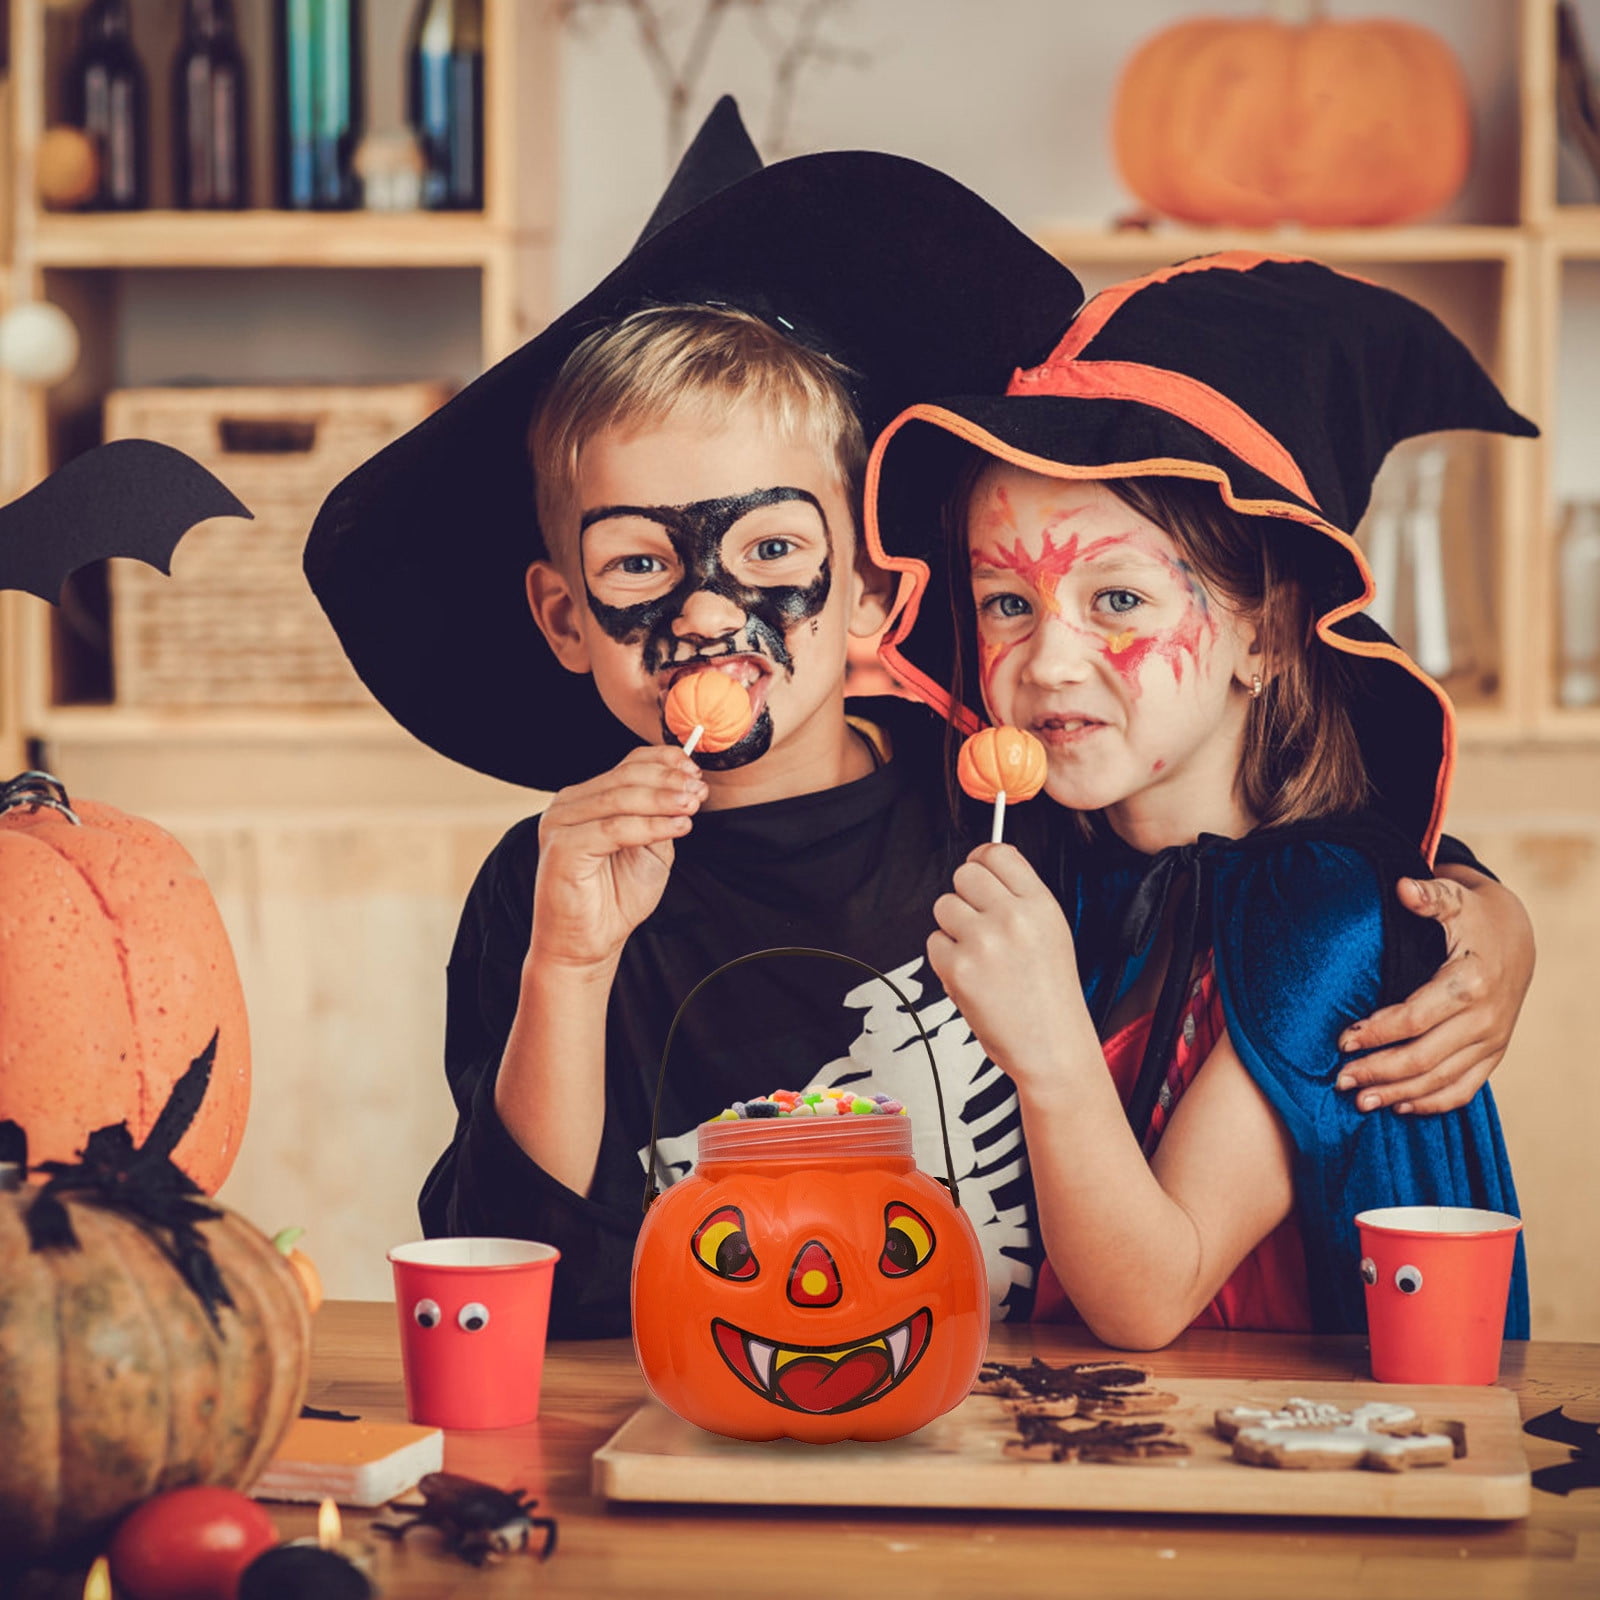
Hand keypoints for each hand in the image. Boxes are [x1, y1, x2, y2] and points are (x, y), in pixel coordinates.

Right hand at [529, 745, 707, 972]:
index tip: (697, 773)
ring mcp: (561, 823)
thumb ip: (661, 816)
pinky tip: (678, 828)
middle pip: (625, 777)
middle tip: (698, 791)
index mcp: (587, 798)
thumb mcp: (650, 848)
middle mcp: (568, 804)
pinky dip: (650, 826)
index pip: (628, 764)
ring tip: (692, 807)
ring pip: (620, 799)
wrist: (589, 942)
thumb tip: (688, 785)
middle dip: (669, 781)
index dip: (665, 763)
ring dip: (663, 800)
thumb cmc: (616, 897)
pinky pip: (613, 828)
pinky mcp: (562, 847)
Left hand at [926, 843, 1093, 1091]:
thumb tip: (982, 866)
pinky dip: (945, 959)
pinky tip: (971, 977)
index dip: (981, 861)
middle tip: (977, 923)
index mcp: (1040, 904)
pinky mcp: (958, 969)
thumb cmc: (1051, 993)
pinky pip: (933, 942)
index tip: (979, 874)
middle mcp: (1012, 917)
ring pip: (944, 906)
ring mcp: (983, 942)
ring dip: (952, 928)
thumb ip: (1020, 897)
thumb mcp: (1053, 931)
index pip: (997, 853)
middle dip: (965, 896)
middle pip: (963, 874)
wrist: (1052, 1046)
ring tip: (978, 955)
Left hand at [1336, 870, 1534, 1114]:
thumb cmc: (1475, 916)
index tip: (1341, 1041)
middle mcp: (1484, 1018)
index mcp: (1469, 983)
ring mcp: (1492, 1040)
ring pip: (1441, 1080)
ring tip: (1360, 1102)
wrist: (1518, 935)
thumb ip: (1429, 895)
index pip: (1414, 1019)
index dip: (1376, 1032)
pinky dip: (1433, 1103)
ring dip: (1399, 1094)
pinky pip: (1466, 1089)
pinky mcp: (1495, 1053)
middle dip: (1378, 1072)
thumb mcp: (1456, 898)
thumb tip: (1402, 887)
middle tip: (1339, 1081)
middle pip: (1424, 1058)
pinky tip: (1401, 1107)